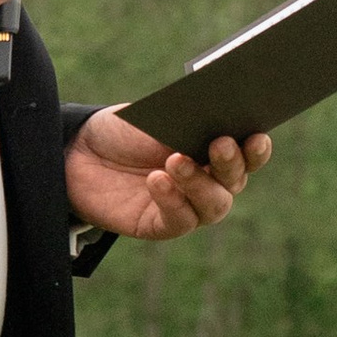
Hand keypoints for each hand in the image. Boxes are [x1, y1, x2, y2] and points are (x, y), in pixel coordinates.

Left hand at [65, 109, 270, 243]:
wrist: (79, 152)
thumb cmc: (124, 130)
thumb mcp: (156, 116)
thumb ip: (188, 120)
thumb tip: (218, 110)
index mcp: (213, 151)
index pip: (247, 155)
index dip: (257, 149)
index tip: (257, 136)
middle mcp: (207, 182)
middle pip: (234, 181)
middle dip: (230, 163)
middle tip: (219, 142)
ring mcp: (186, 206)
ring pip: (214, 205)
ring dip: (199, 183)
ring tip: (175, 160)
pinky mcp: (160, 225)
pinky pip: (179, 220)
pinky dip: (172, 200)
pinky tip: (157, 180)